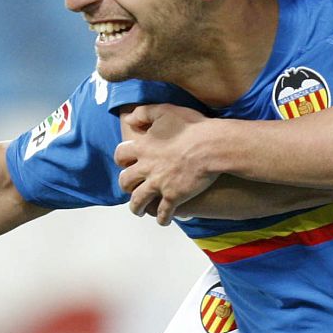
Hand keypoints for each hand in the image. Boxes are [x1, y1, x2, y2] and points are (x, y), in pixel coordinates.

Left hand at [115, 104, 215, 224]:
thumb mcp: (165, 111)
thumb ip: (144, 113)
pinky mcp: (173, 197)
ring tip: (140, 211)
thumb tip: (129, 119)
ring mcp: (158, 184)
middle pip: (125, 181)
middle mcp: (146, 168)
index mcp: (143, 148)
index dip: (122, 159)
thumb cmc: (191, 127)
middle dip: (127, 186)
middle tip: (131, 188)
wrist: (211, 146)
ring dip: (137, 207)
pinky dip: (162, 218)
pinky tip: (164, 220)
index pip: (121, 155)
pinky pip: (162, 213)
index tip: (126, 163)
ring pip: (138, 201)